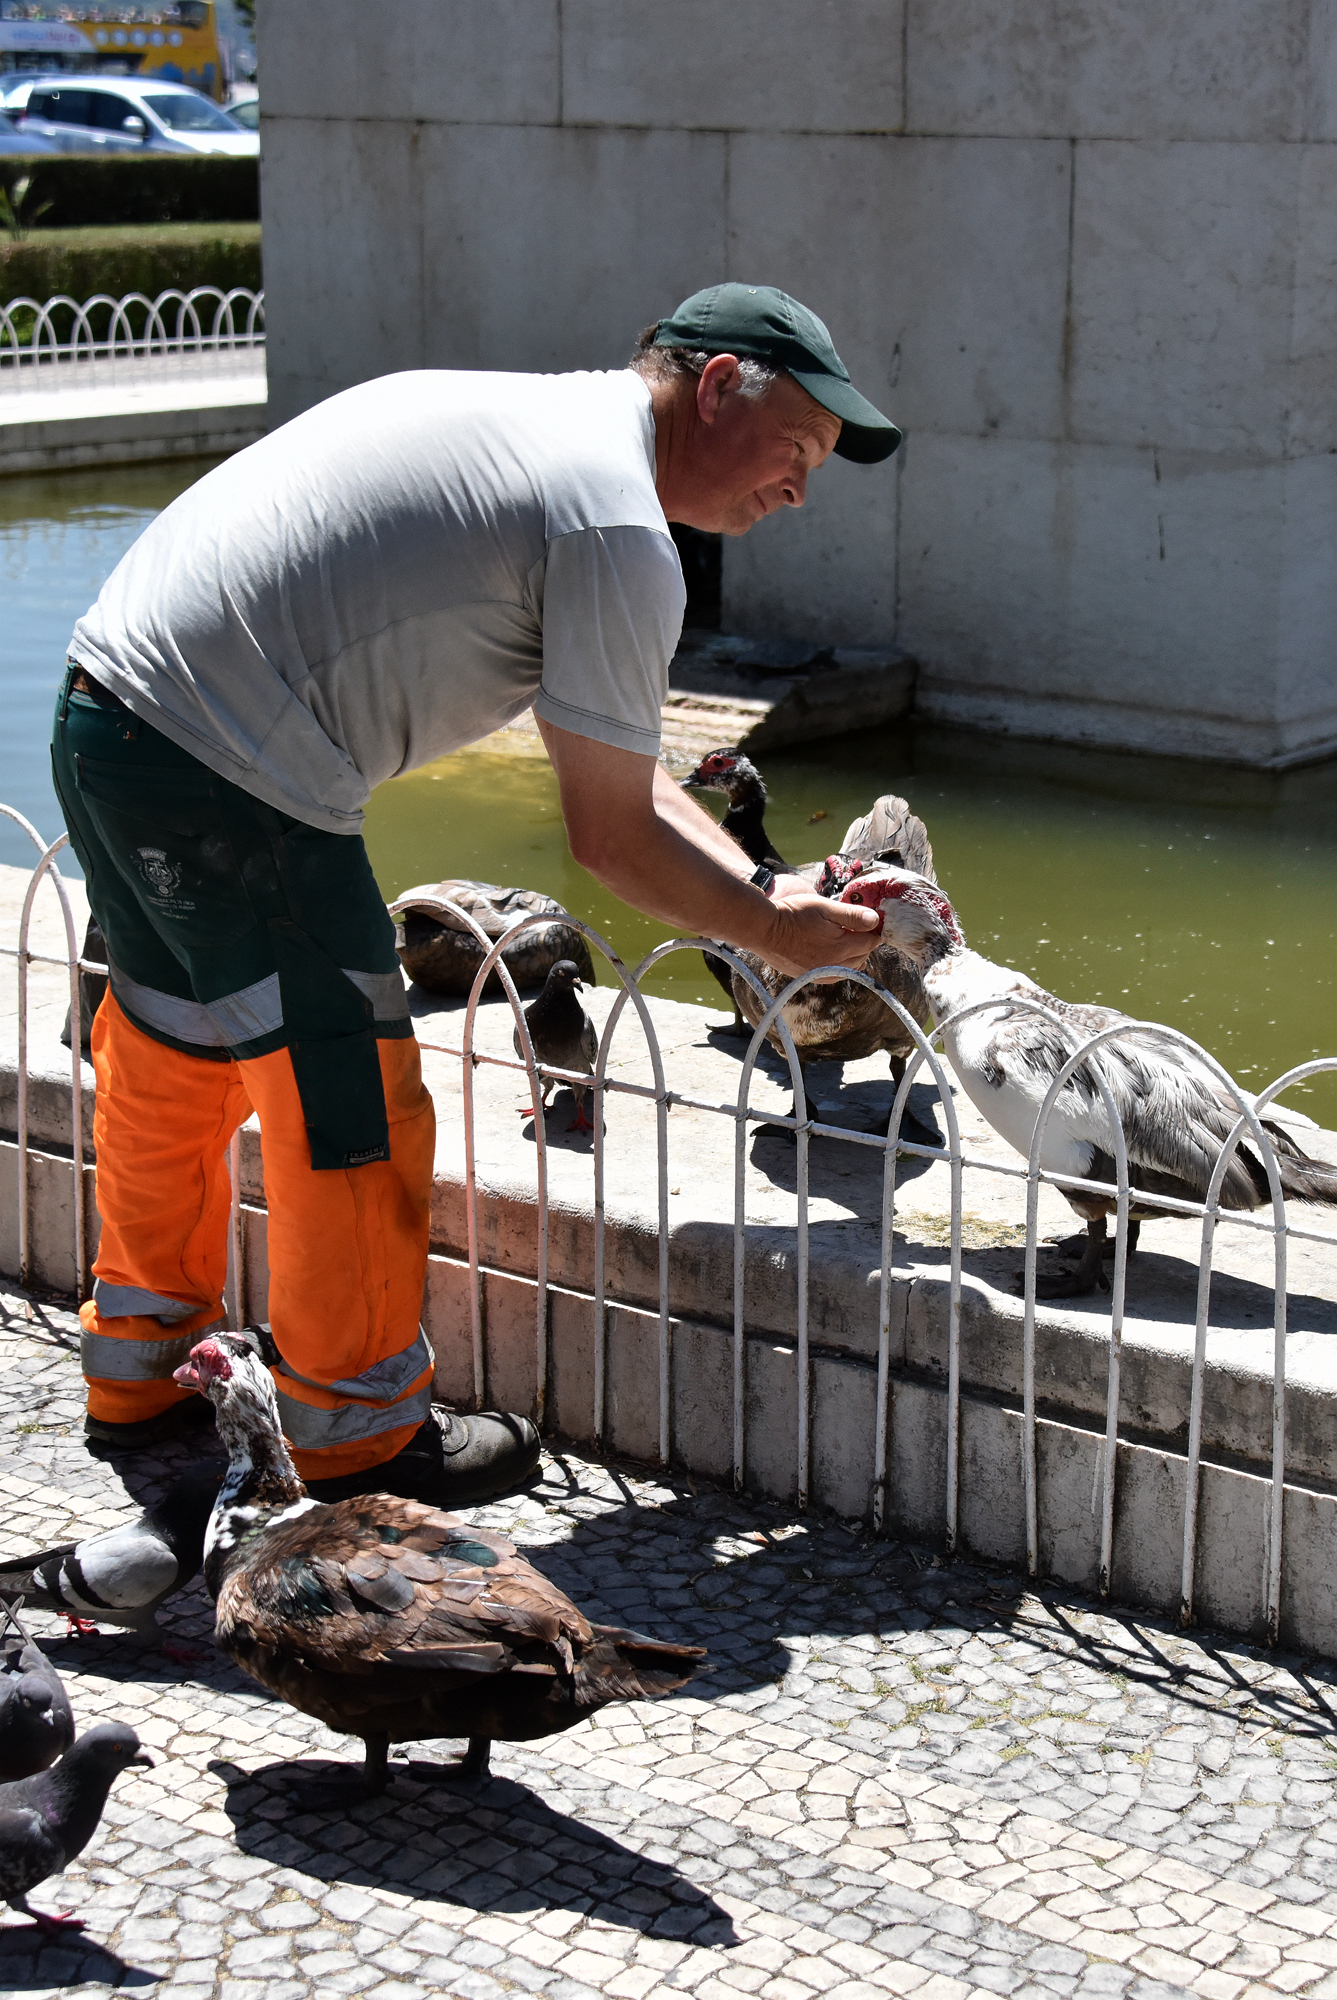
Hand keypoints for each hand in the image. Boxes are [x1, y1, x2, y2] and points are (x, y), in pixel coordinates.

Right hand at [762, 878, 880, 979]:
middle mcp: (835, 964)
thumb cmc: (793, 914)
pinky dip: (842, 965)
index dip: (874, 929)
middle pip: (863, 956)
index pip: (871, 941)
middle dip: (865, 942)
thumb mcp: (824, 907)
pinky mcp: (810, 976)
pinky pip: (836, 975)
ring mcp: (822, 973)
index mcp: (842, 946)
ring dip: (855, 954)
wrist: (764, 930)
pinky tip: (835, 954)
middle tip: (859, 927)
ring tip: (847, 939)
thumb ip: (852, 915)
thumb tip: (876, 920)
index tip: (871, 920)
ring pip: (851, 967)